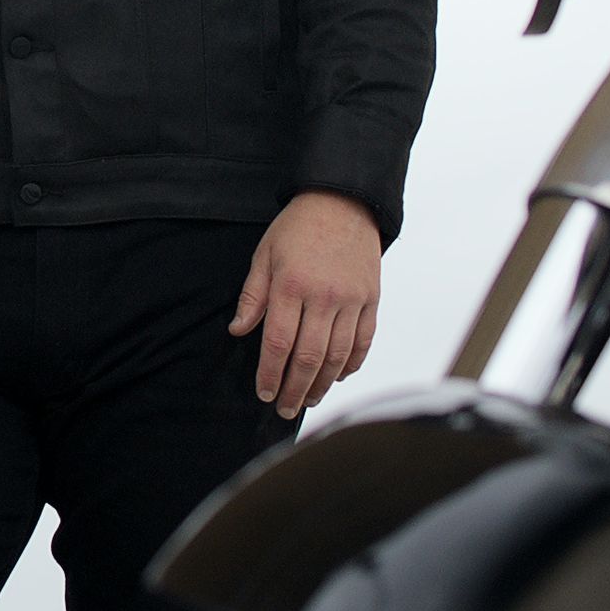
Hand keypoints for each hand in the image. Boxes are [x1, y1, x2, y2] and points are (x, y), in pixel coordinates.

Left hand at [229, 192, 382, 419]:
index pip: (278, 343)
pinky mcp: (371, 299)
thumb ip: (252, 296)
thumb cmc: (297, 228)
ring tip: (308, 399)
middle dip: (295, 389)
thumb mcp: (264, 255)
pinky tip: (338, 376)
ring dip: (322, 384)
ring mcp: (352, 300)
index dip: (270, 374)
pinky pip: (364, 341)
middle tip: (285, 409)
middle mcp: (324, 297)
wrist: (343, 201)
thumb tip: (238, 331)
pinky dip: (352, 364)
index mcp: (291, 286)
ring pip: (338, 356)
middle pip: (309, 357)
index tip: (264, 393)